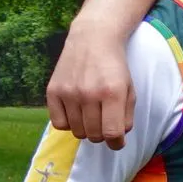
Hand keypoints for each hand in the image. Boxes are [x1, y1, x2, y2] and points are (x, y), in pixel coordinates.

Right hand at [45, 23, 135, 148]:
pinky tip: (75, 112)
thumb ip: (126, 117)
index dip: (117, 143)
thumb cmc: (114, 67)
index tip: (117, 141)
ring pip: (77, 132)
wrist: (93, 38)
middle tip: (103, 122)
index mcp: (112, 93)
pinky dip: (68, 123)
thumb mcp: (129, 89)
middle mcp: (89, 93)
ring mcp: (69, 92)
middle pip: (94, 135)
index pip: (112, 133)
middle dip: (101, 134)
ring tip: (90, 114)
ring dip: (86, 129)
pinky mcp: (53, 91)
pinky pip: (58, 124)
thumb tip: (116, 140)